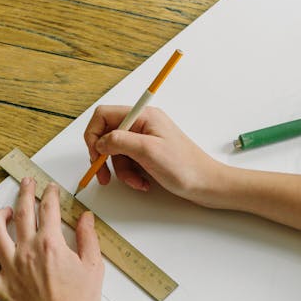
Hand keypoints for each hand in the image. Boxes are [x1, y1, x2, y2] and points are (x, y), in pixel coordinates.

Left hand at [0, 178, 103, 300]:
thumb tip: (85, 218)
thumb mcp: (93, 267)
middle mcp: (27, 252)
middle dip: (25, 193)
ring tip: (4, 212)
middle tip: (26, 183)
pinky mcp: (1, 289)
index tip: (51, 189)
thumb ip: (88, 238)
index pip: (48, 209)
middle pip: (22, 213)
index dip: (50, 195)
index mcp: (51, 245)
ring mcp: (11, 270)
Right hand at [84, 105, 220, 204]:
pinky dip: (132, 175)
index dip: (94, 135)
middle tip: (104, 177)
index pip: (104, 116)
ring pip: (117, 153)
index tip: (95, 155)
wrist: (207, 184)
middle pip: (108, 136)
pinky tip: (143, 182)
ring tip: (137, 182)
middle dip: (105, 159)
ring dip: (122, 171)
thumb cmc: (185, 167)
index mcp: (143, 116)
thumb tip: (99, 141)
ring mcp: (146, 140)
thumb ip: (119, 141)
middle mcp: (143, 124)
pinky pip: (129, 163)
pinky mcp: (149, 154)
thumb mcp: (148, 151)